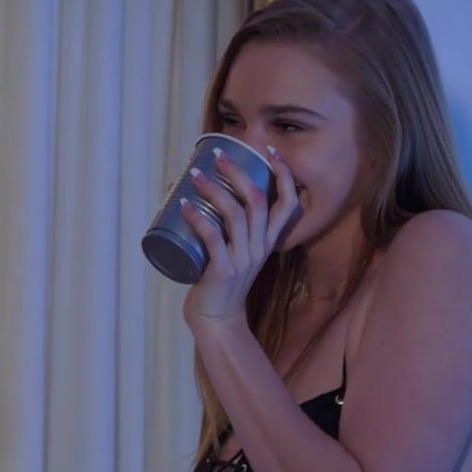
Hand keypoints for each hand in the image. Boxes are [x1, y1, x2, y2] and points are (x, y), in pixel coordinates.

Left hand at [181, 146, 299, 334]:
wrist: (217, 321)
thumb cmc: (221, 281)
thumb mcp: (238, 252)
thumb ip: (232, 229)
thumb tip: (207, 193)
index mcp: (268, 241)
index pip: (288, 203)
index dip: (284, 175)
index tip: (271, 150)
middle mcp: (260, 247)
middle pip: (258, 201)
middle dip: (239, 173)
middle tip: (218, 156)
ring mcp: (243, 259)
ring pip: (236, 215)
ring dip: (214, 190)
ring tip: (194, 176)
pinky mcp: (224, 271)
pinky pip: (212, 238)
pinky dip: (197, 218)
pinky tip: (183, 204)